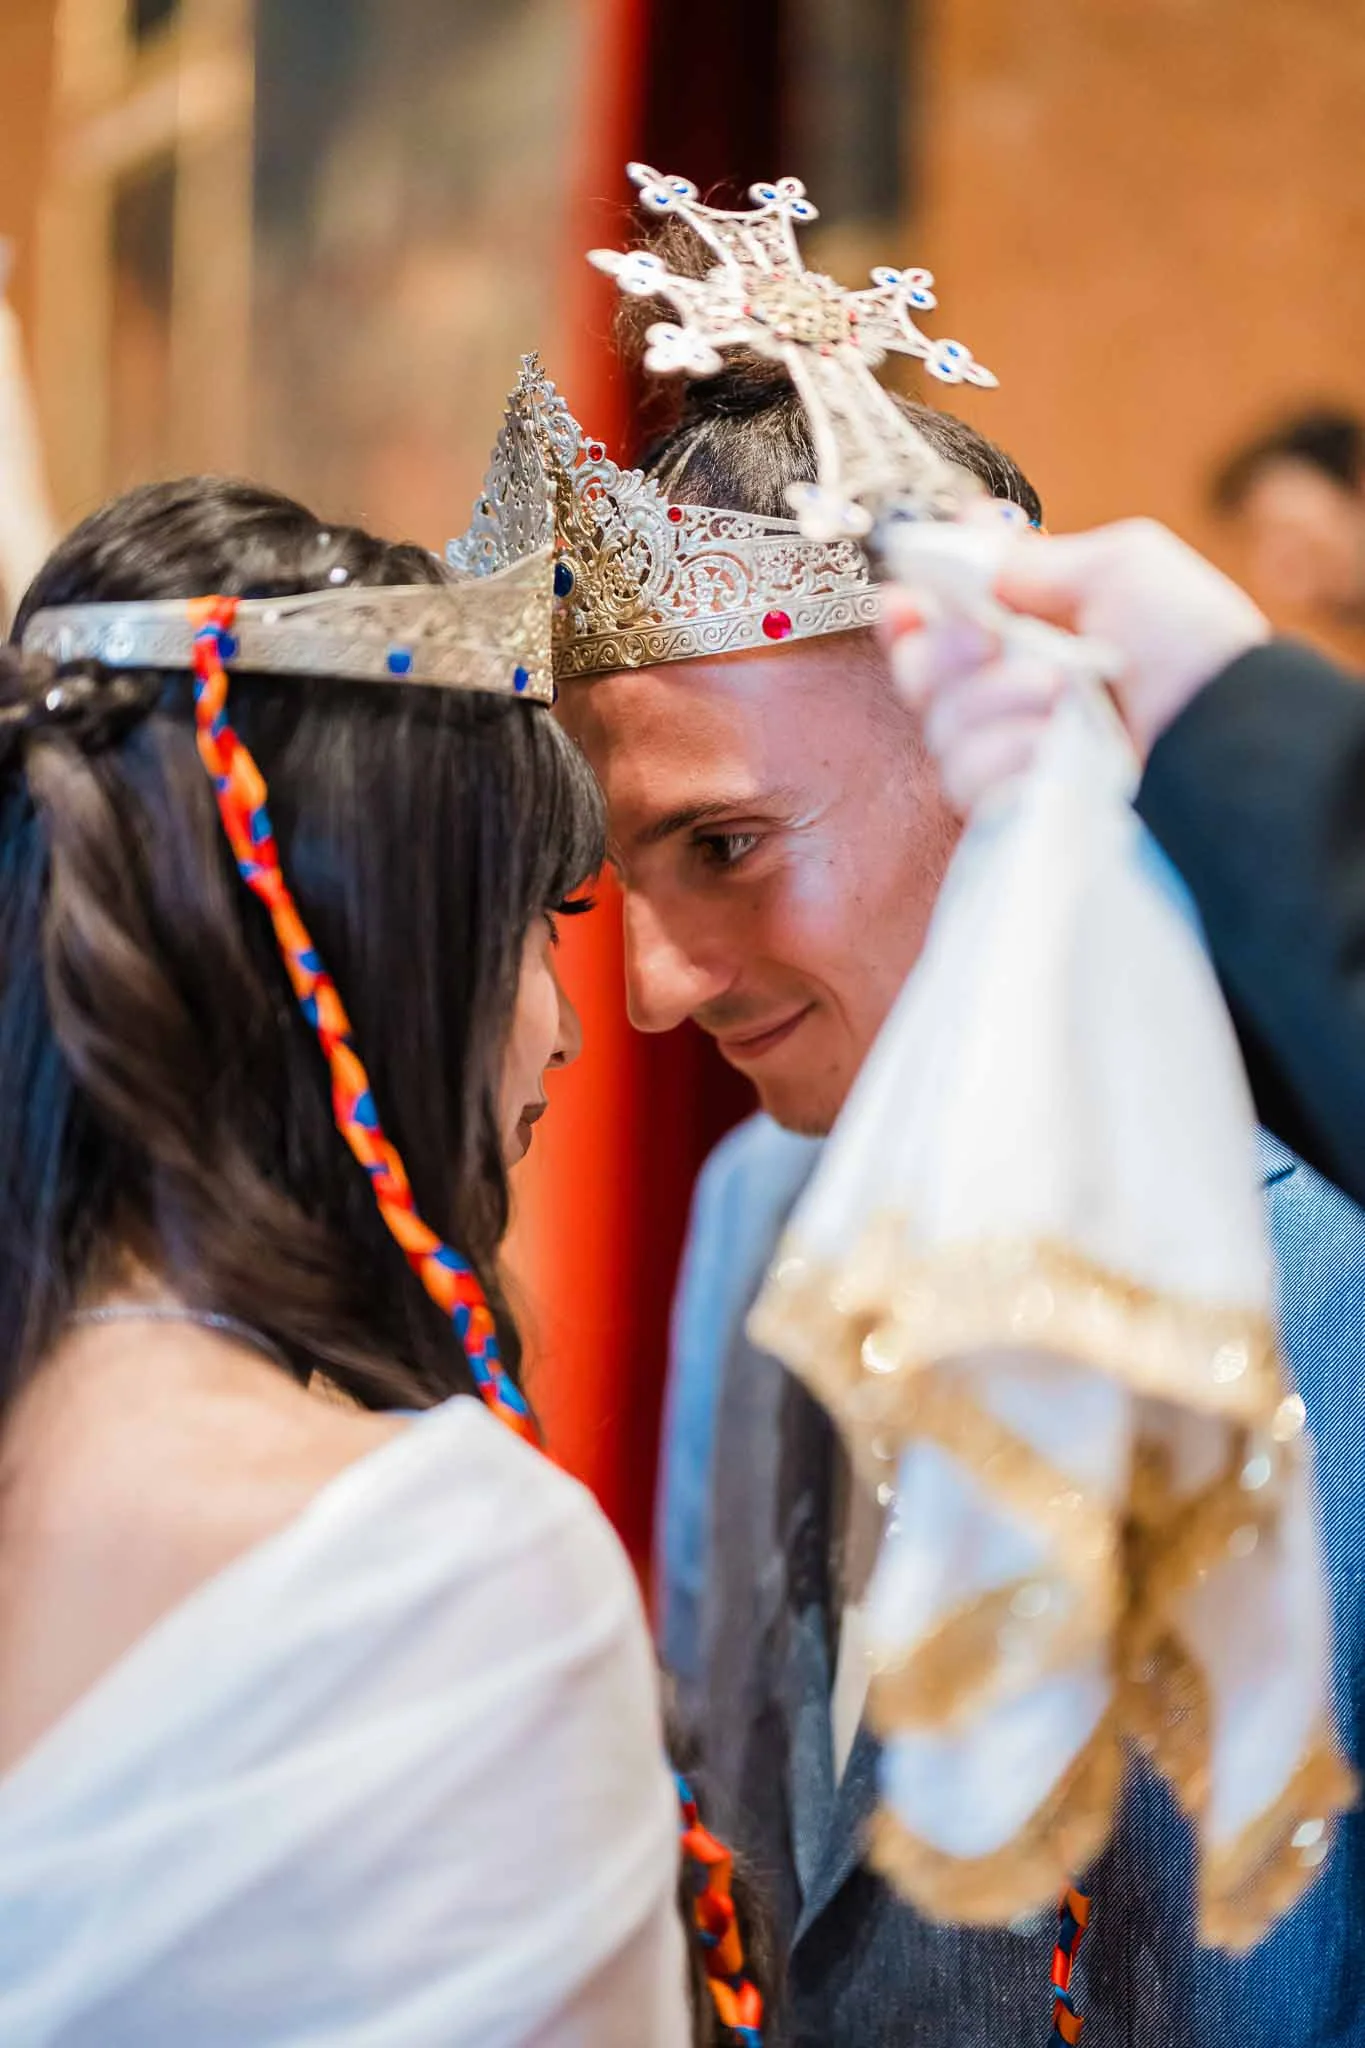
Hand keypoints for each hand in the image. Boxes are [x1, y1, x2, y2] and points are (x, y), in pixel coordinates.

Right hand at [883, 518, 1270, 811]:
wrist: (1224, 734)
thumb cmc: (1190, 646)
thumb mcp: (1120, 567)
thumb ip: (1034, 560)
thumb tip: (965, 549)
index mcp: (1030, 627)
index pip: (936, 622)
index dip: (909, 612)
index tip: (907, 602)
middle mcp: (1012, 688)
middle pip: (919, 675)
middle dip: (945, 652)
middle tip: (989, 642)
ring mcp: (1013, 749)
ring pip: (943, 729)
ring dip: (996, 704)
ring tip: (1062, 699)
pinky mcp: (1020, 803)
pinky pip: (969, 781)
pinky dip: (1008, 757)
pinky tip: (1052, 752)